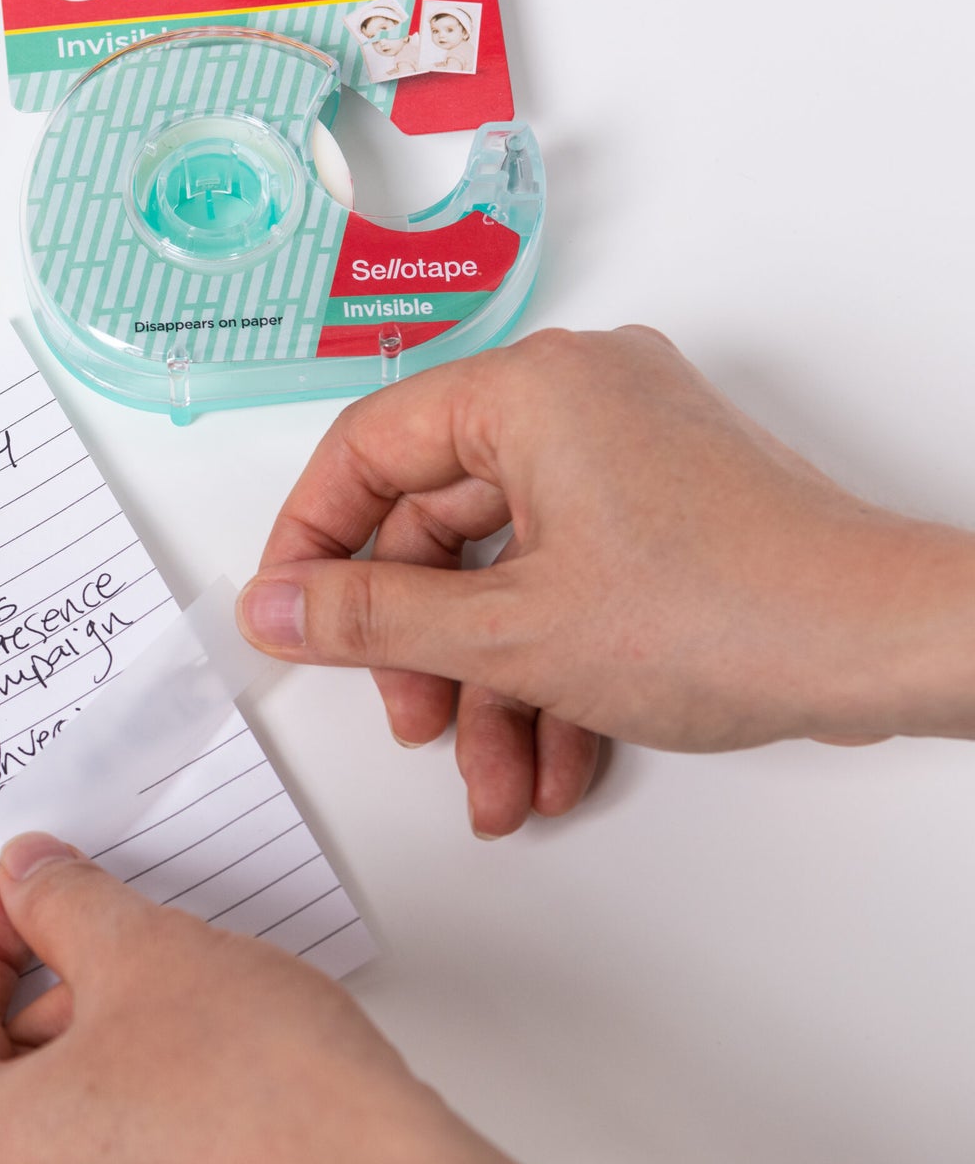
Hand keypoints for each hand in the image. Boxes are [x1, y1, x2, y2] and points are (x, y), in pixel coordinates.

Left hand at [0, 833, 736, 1163]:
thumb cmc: (270, 1104)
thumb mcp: (144, 952)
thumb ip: (62, 902)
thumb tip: (29, 879)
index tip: (17, 889)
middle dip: (40, 987)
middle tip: (94, 922)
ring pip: (51, 1131)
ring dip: (88, 1043)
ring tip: (162, 982)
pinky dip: (127, 1104)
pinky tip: (195, 1055)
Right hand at [237, 327, 974, 837]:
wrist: (889, 647)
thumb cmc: (733, 611)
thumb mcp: (510, 631)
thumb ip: (370, 616)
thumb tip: (274, 605)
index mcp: (528, 389)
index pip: (368, 446)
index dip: (312, 540)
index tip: (289, 612)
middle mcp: (574, 400)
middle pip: (439, 524)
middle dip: (423, 647)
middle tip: (409, 718)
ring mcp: (623, 453)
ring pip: (505, 570)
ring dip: (488, 683)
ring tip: (493, 774)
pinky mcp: (659, 506)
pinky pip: (565, 577)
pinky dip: (548, 664)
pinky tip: (552, 758)